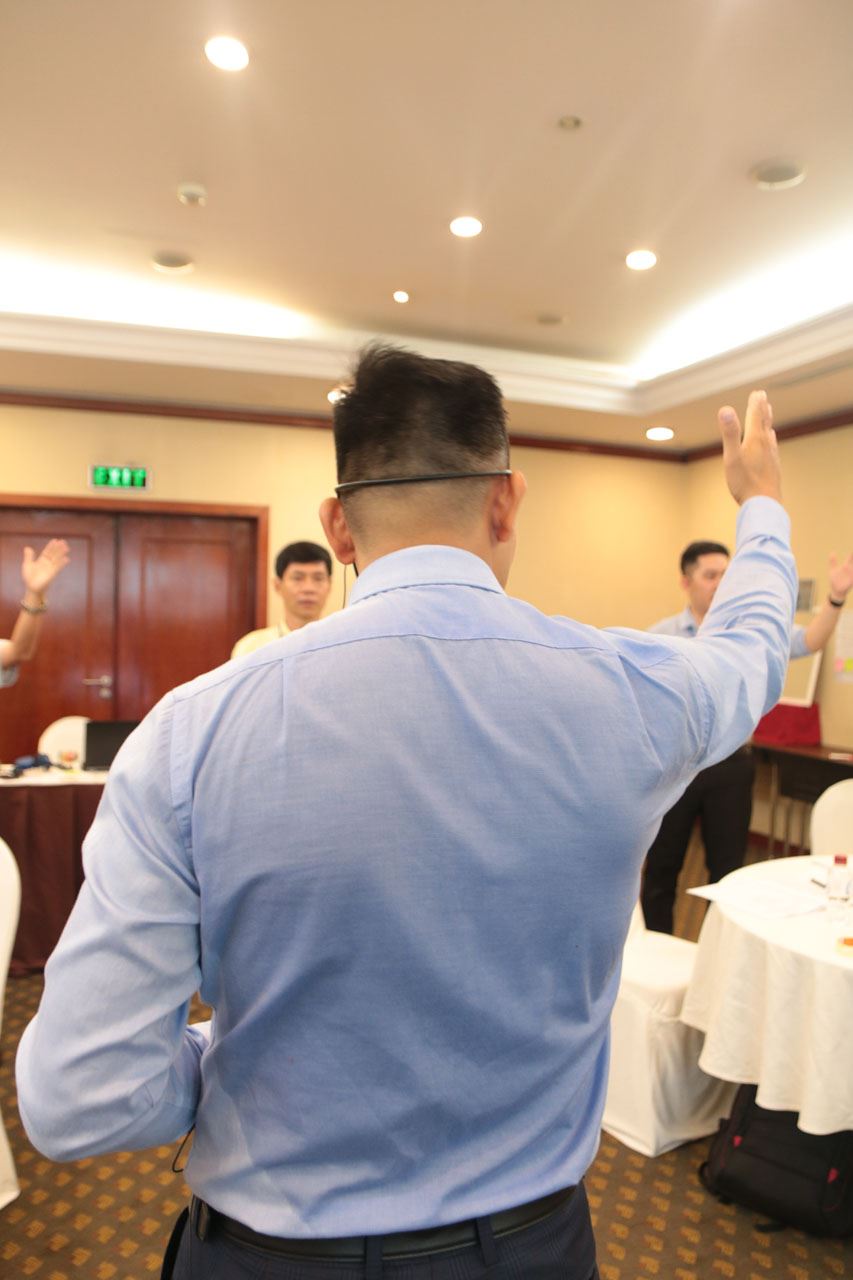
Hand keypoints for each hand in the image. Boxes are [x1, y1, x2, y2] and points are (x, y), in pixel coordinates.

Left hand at [21, 539, 69, 597]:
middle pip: (54, 554)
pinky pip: (58, 567)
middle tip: (63, 541)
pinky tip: (66, 558)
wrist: (31, 587)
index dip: (51, 546)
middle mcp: (47, 563)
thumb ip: (28, 556)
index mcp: (41, 560)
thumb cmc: (29, 577)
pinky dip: (62, 563)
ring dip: (61, 553)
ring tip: (66, 547)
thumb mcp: (27, 564)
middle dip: (58, 548)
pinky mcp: (52, 573)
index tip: (55, 540)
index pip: (47, 551)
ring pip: (57, 559)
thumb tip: (27, 547)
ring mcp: (50, 568)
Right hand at [718, 390, 781, 505]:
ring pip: (770, 433)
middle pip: (765, 422)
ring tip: (767, 413)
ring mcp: (772, 456)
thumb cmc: (745, 483)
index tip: (757, 392)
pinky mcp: (773, 466)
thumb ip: (729, 433)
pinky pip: (772, 446)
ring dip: (767, 421)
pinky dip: (770, 438)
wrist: (764, 505)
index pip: (756, 415)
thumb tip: (725, 408)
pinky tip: (771, 441)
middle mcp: (766, 445)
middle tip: (762, 395)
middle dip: (762, 408)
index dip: (755, 403)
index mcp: (755, 439)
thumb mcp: (731, 457)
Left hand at [828, 551, 852, 601]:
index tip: (852, 550)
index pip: (850, 558)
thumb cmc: (834, 580)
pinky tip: (852, 574)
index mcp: (845, 566)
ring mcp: (851, 575)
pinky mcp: (852, 580)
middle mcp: (850, 570)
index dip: (852, 554)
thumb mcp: (832, 570)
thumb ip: (833, 562)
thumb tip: (832, 552)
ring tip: (852, 565)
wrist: (836, 590)